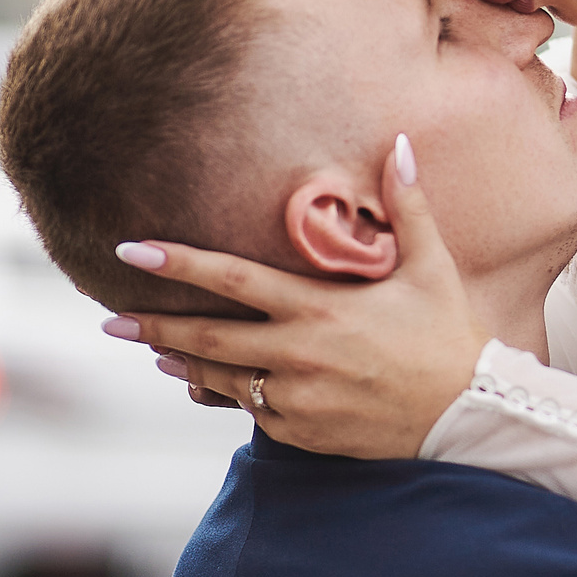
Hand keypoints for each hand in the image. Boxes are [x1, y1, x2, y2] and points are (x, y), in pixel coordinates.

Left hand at [103, 137, 487, 459]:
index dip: (178, 265)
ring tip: (150, 350)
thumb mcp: (430, 266)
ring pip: (221, 379)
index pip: (232, 281)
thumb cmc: (449, 334)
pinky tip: (202, 383)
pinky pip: (249, 411)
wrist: (467, 414)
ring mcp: (296, 400)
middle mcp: (299, 356)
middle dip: (153, 328)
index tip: (131, 252)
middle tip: (109, 321)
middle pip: (206, 338)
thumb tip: (401, 143)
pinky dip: (223, 393)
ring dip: (181, 363)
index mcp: (320, 309)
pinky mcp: (302, 433)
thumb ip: (408, 205)